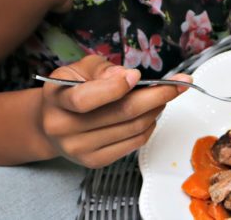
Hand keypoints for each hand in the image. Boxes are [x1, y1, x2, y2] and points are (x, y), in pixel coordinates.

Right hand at [39, 55, 189, 167]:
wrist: (51, 123)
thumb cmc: (70, 90)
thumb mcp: (79, 69)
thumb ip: (103, 69)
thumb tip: (127, 76)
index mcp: (58, 100)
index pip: (86, 99)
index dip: (115, 87)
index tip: (138, 75)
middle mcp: (64, 128)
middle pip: (122, 113)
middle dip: (158, 95)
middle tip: (178, 83)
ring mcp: (80, 149)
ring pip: (133, 128)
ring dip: (157, 109)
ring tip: (163, 95)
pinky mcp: (95, 161)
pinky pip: (134, 143)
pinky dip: (150, 126)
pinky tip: (151, 113)